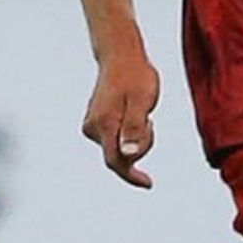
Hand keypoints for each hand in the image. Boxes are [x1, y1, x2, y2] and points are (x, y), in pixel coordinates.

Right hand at [82, 47, 159, 188]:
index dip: (131, 176)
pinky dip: (130, 133)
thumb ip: (135, 128)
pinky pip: (116, 140)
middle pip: (121, 156)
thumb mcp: (143, 100)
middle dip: (142, 145)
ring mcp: (92, 127)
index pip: (115, 161)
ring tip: (142, 112)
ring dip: (137, 138)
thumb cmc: (136, 77)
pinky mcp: (95, 125)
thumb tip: (129, 156)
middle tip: (151, 120)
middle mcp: (93, 129)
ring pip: (120, 148)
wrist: (121, 58)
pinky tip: (133, 113)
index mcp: (104, 125)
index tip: (148, 184)